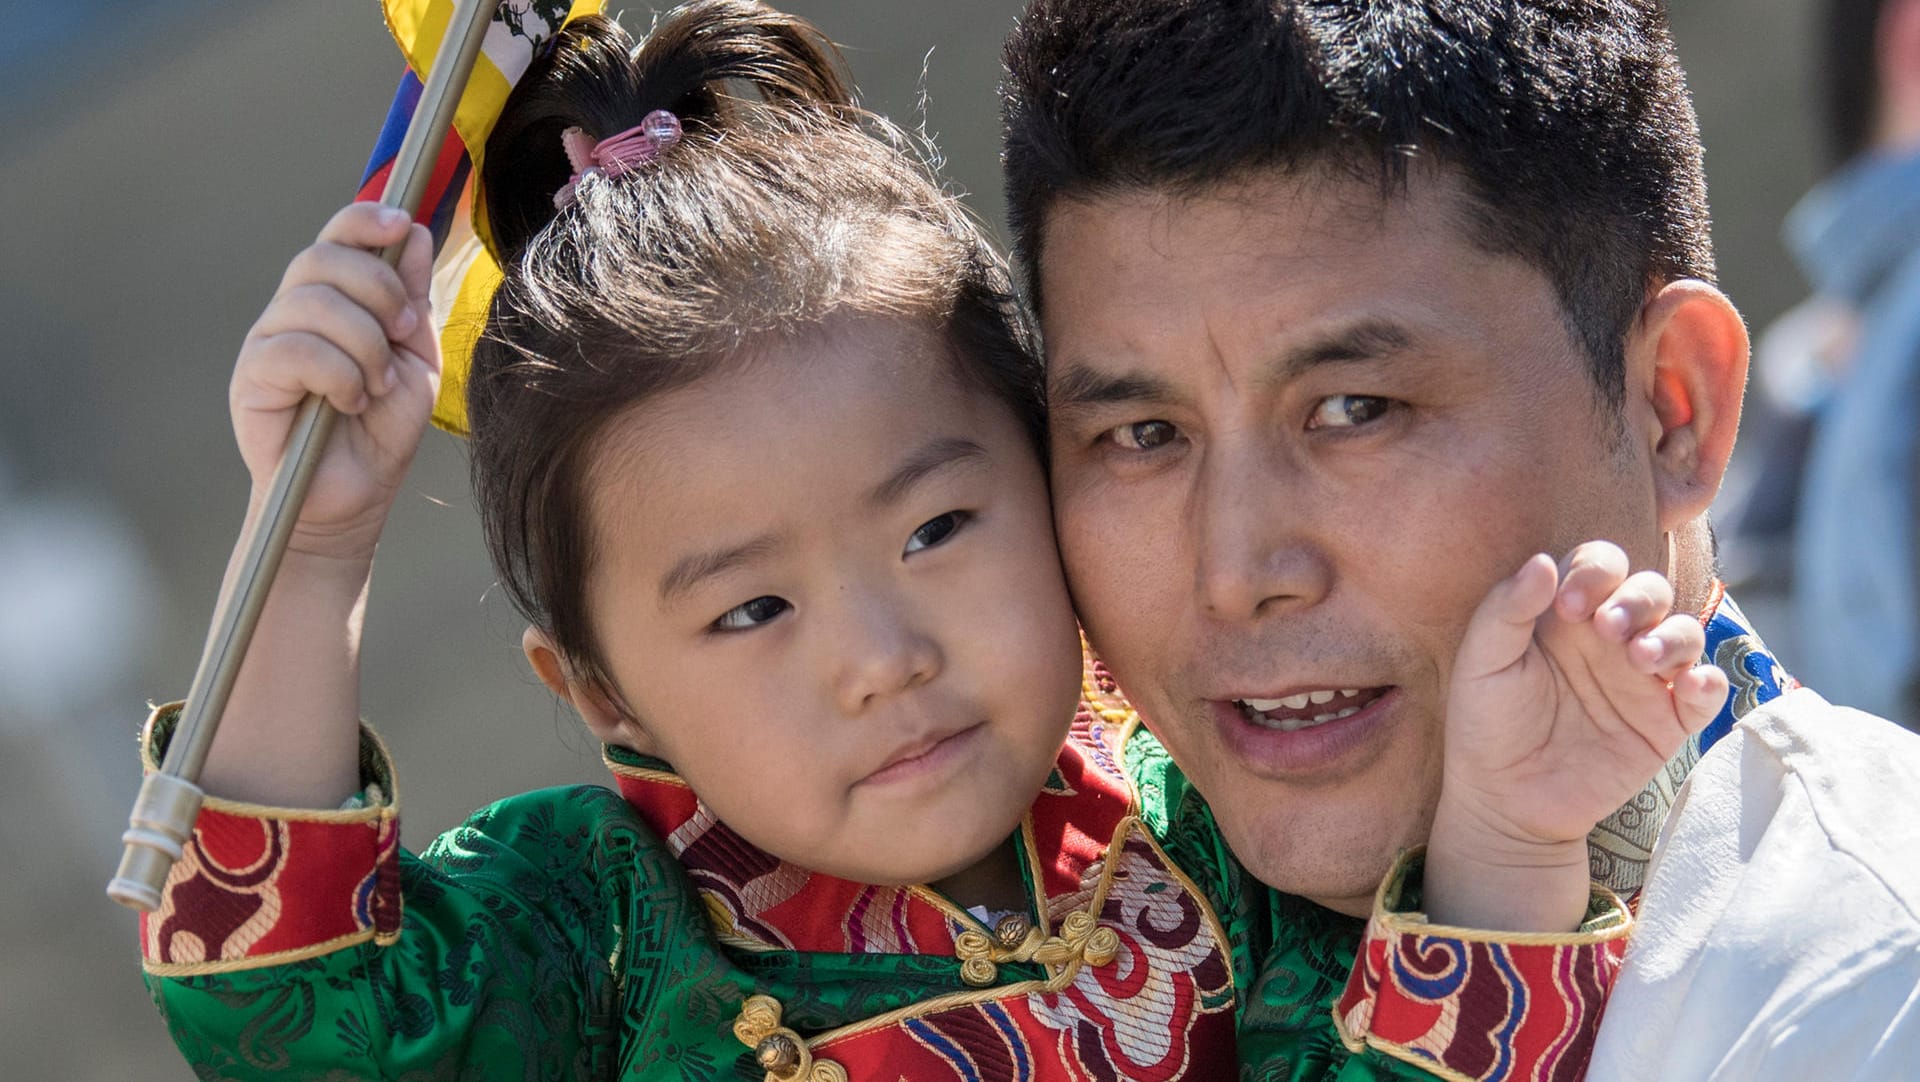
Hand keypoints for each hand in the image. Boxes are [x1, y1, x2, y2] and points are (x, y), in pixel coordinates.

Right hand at [231, 203, 439, 562]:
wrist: (357, 493)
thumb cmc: (382, 425)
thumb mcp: (414, 356)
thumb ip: (413, 297)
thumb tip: (416, 232)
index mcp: (335, 298)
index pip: (336, 236)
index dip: (364, 220)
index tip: (402, 223)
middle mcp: (294, 310)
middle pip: (323, 259)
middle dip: (379, 289)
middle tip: (404, 332)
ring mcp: (268, 340)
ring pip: (315, 304)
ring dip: (365, 344)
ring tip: (377, 384)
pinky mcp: (252, 376)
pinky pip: (297, 350)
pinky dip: (339, 375)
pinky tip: (350, 401)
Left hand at [1425, 542, 1727, 928]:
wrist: (1505, 800)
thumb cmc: (1486, 724)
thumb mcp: (1481, 663)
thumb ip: (1506, 609)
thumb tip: (1542, 560)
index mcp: (1566, 614)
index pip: (1599, 565)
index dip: (1594, 570)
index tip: (1569, 604)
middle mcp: (1610, 639)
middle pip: (1650, 590)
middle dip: (1638, 598)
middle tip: (1608, 628)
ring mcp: (1642, 680)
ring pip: (1684, 633)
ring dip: (1673, 636)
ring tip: (1641, 658)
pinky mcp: (1666, 723)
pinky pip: (1705, 694)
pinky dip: (1709, 684)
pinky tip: (1691, 686)